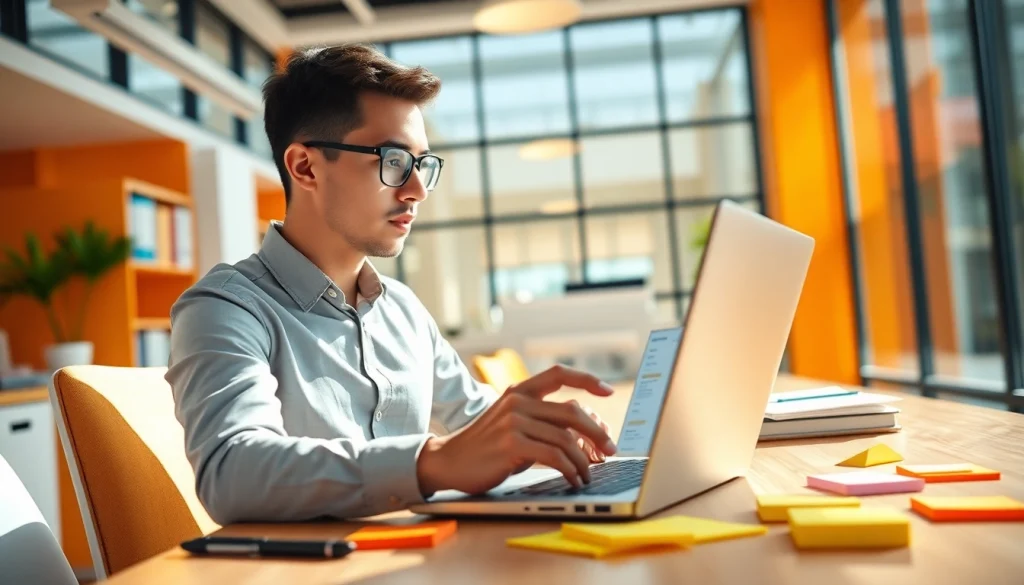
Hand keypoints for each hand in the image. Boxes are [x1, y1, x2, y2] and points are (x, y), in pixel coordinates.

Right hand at [416, 365, 616, 495]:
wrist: (448, 461)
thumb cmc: (485, 446)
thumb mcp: (511, 423)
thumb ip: (540, 420)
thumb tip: (582, 431)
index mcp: (519, 391)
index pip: (558, 374)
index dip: (586, 379)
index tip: (607, 390)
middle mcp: (518, 401)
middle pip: (572, 411)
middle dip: (597, 432)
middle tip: (610, 449)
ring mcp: (514, 421)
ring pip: (566, 438)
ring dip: (584, 460)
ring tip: (588, 474)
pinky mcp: (511, 444)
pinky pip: (554, 456)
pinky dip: (570, 469)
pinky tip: (573, 479)